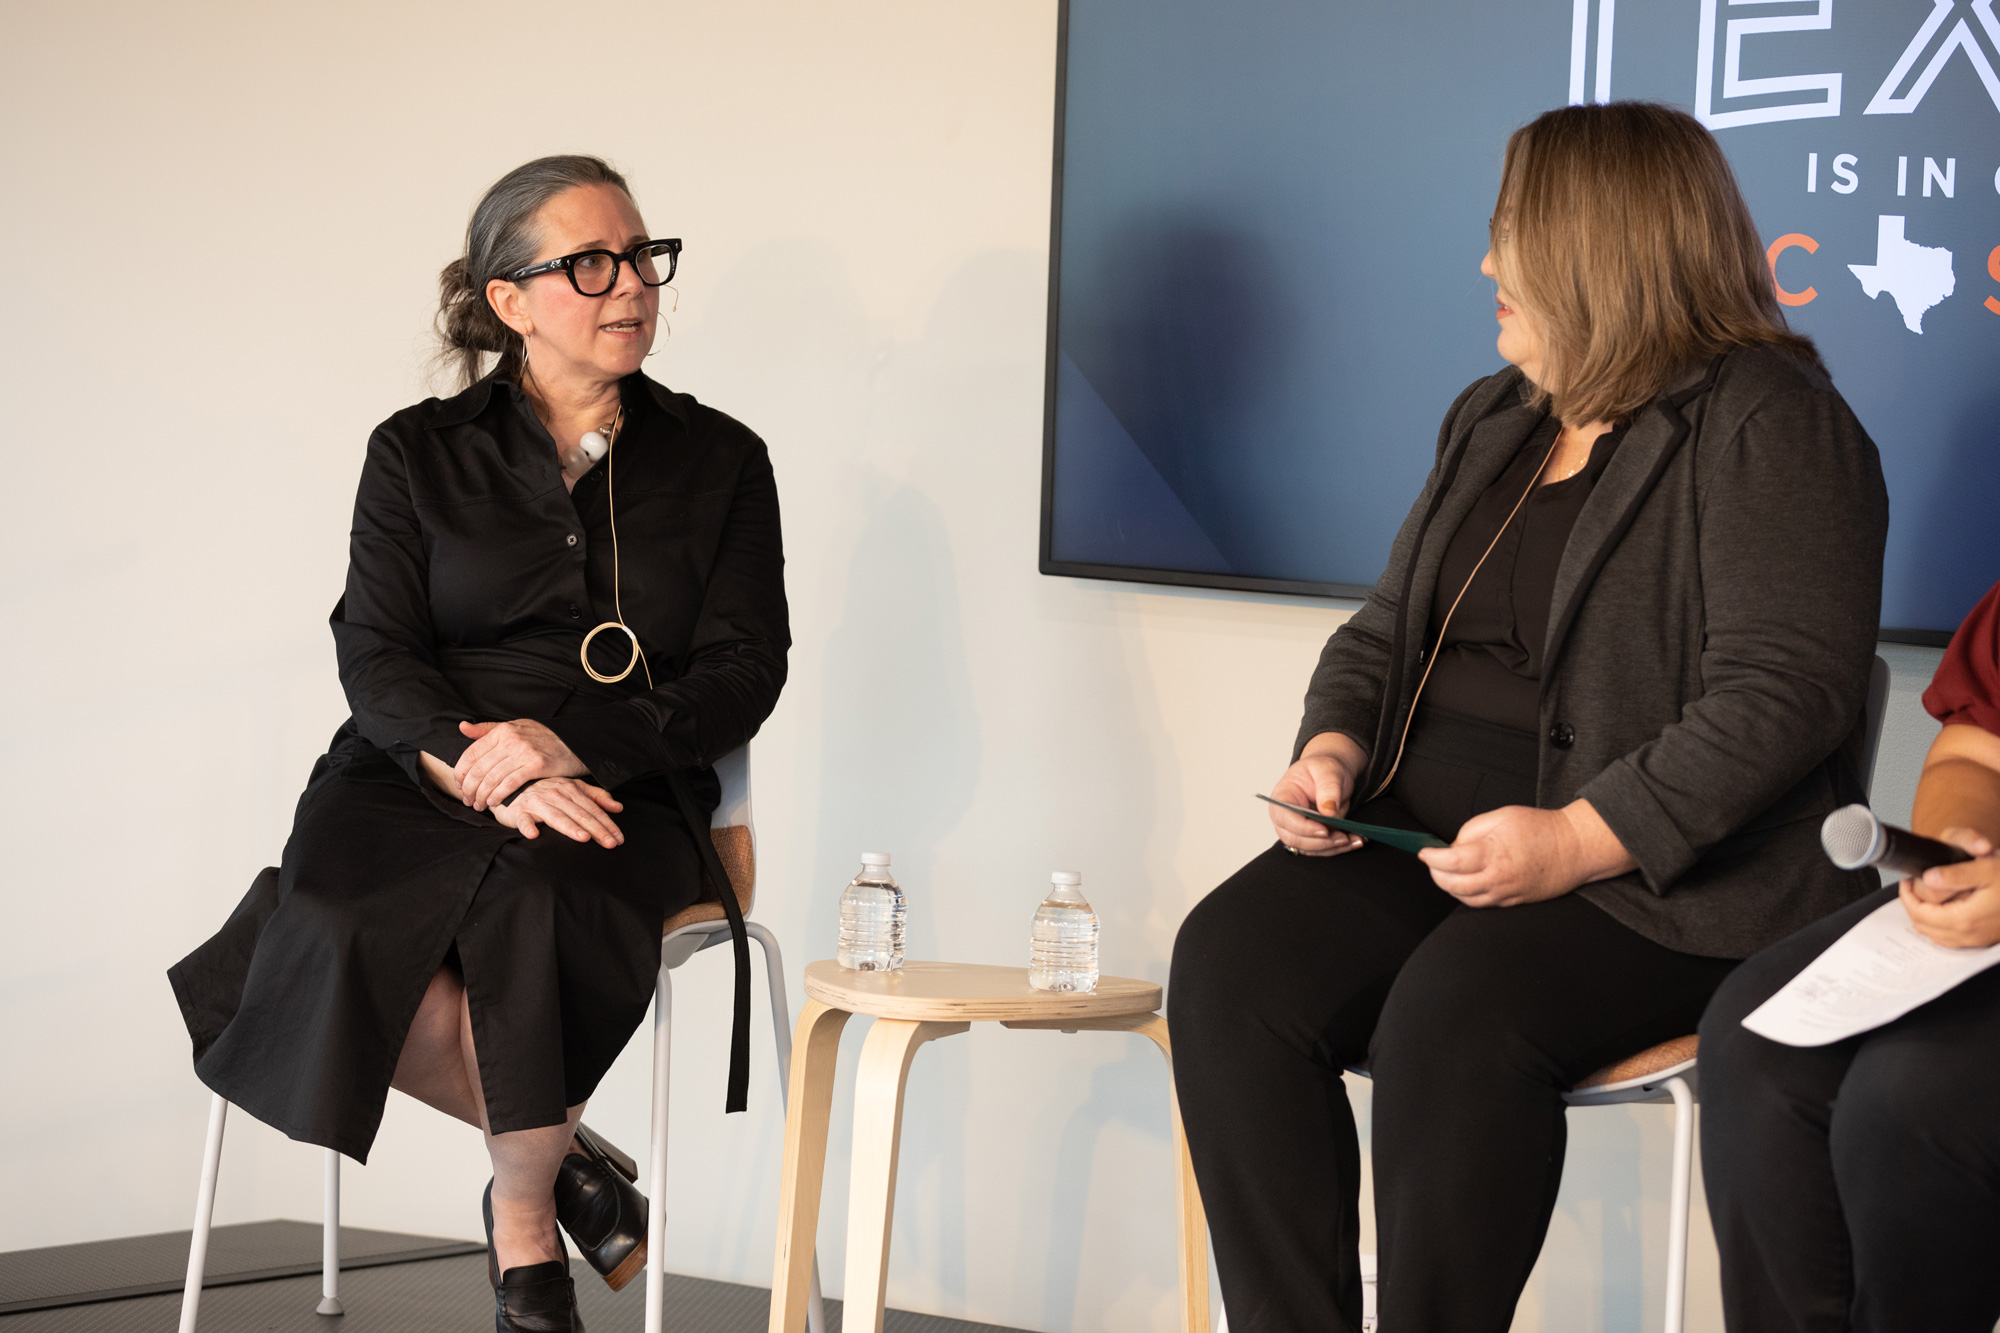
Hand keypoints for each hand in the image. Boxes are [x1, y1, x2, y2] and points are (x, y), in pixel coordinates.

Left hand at [453, 720, 586, 810]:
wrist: (575, 743)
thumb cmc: (543, 738)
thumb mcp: (515, 727)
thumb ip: (488, 729)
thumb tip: (462, 727)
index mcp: (502, 730)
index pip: (470, 754)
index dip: (460, 774)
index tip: (459, 786)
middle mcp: (511, 739)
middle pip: (479, 769)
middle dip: (469, 789)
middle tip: (468, 801)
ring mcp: (524, 752)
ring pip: (492, 778)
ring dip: (482, 796)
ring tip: (480, 805)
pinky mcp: (537, 765)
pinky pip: (510, 784)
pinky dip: (499, 795)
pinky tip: (494, 802)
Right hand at [490, 777, 624, 847]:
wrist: (511, 787)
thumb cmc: (545, 791)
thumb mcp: (572, 788)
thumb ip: (596, 796)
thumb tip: (618, 807)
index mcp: (570, 789)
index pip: (592, 808)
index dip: (607, 823)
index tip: (619, 838)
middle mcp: (555, 794)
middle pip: (579, 814)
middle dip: (597, 829)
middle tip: (611, 844)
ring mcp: (537, 803)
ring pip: (556, 816)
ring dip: (569, 827)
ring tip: (584, 838)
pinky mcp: (519, 812)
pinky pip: (524, 820)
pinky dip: (528, 827)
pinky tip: (534, 835)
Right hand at [1269, 732, 1368, 855]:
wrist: (1331, 775)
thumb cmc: (1324, 769)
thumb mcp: (1329, 770)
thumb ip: (1329, 788)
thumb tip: (1328, 811)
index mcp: (1282, 796)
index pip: (1285, 817)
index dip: (1303, 828)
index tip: (1324, 830)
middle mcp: (1285, 815)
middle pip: (1295, 838)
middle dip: (1320, 842)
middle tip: (1343, 838)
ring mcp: (1296, 829)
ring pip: (1309, 848)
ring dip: (1332, 848)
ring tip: (1354, 840)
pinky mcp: (1310, 837)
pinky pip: (1321, 848)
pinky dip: (1337, 848)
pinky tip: (1354, 841)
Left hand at [1418, 800, 1634, 907]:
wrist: (1575, 848)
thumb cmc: (1540, 828)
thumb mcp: (1501, 816)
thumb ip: (1471, 831)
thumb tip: (1453, 847)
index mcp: (1493, 854)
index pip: (1451, 861)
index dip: (1432, 858)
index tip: (1423, 852)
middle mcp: (1498, 878)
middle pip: (1453, 886)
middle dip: (1436, 875)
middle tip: (1432, 862)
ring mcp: (1507, 894)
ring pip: (1466, 899)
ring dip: (1451, 887)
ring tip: (1445, 872)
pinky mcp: (1515, 902)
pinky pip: (1483, 903)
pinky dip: (1468, 895)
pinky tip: (1465, 882)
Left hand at [1900, 829, 1999, 948]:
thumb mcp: (1986, 868)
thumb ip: (1955, 874)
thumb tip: (1929, 878)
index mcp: (1965, 918)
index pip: (1920, 914)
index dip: (1907, 897)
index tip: (1906, 882)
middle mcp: (1969, 934)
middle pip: (1923, 927)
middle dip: (1913, 906)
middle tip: (1912, 887)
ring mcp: (1977, 940)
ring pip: (1935, 936)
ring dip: (1925, 917)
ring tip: (1924, 895)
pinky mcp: (1983, 939)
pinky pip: (1951, 939)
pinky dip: (1939, 925)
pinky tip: (1943, 908)